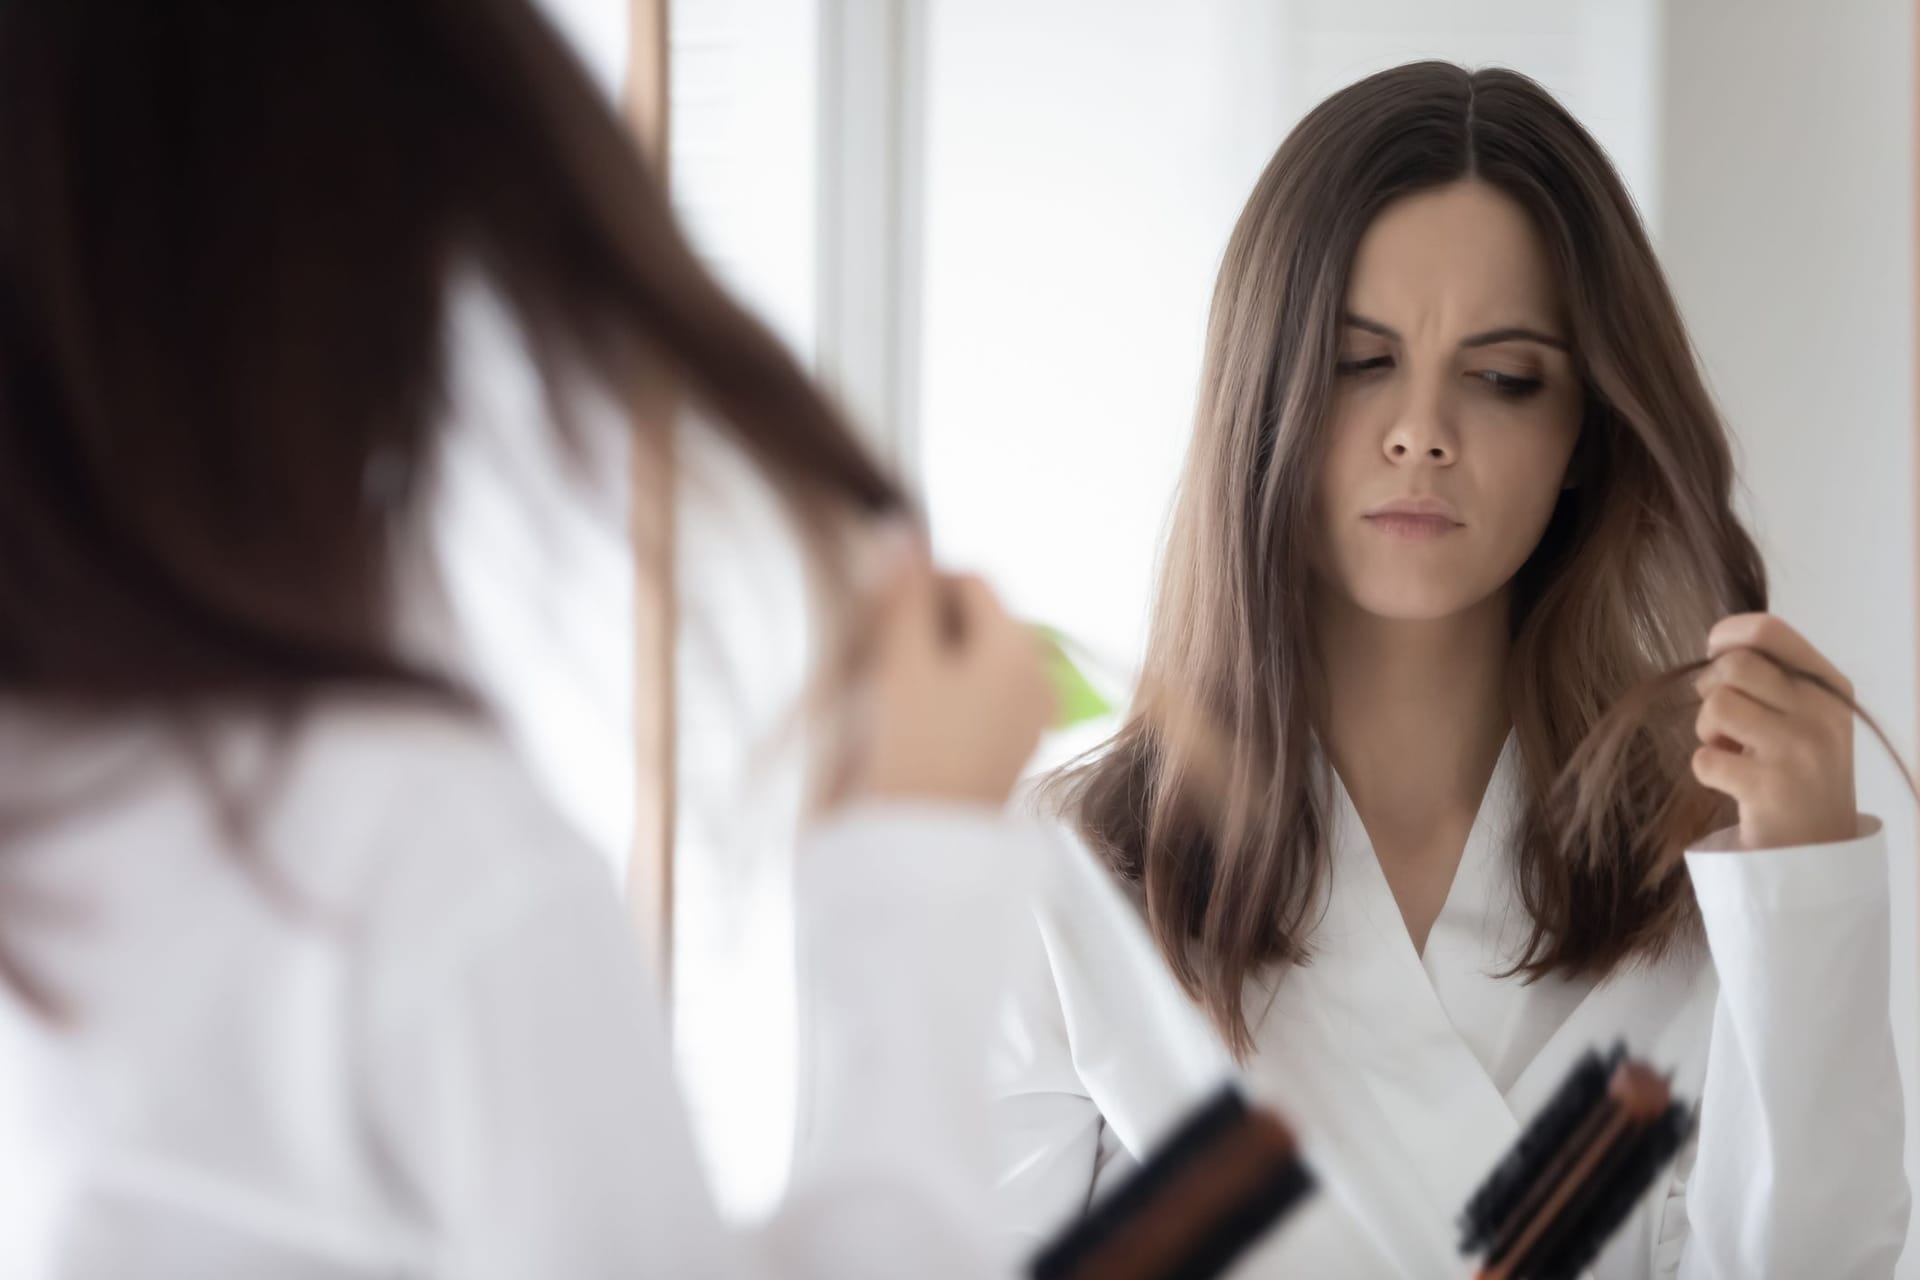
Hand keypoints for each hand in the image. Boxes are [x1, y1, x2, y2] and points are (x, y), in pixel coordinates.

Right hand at [841, 548, 1054, 809]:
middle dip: (931, 621)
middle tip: (881, 653)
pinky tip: (918, 717)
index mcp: (1019, 648)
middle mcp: (1039, 674)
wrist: (923, 850)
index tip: (878, 612)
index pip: (973, 580)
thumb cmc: (912, 755)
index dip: (923, 581)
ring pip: (981, 654)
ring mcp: (1034, 712)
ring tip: (896, 688)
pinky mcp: (1018, 744)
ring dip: (938, 656)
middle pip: (981, 616)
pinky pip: (987, 691)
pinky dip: (953, 689)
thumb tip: (901, 526)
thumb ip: (903, 594)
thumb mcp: (902, 666)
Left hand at [1692, 613, 1857, 849]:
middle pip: (1733, 665)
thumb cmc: (1799, 772)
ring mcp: (1798, 750)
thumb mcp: (1805, 716)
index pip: (1768, 631)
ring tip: (1730, 751)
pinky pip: (1704, 759)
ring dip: (1707, 731)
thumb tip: (1718, 643)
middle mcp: (1821, 713)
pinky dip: (1706, 770)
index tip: (1716, 658)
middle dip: (1711, 689)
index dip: (1726, 637)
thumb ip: (1773, 678)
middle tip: (1724, 721)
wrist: (1820, 849)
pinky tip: (1732, 782)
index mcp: (1830, 687)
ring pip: (1716, 706)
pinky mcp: (1770, 788)